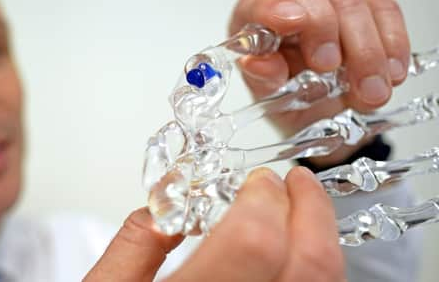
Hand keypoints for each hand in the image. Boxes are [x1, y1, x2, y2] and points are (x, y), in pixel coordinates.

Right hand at [84, 167, 344, 281]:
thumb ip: (134, 244)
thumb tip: (171, 203)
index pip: (254, 242)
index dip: (264, 200)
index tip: (259, 182)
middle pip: (307, 269)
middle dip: (311, 213)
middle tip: (297, 184)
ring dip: (319, 246)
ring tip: (300, 218)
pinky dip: (312, 279)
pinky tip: (293, 264)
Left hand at [229, 0, 409, 165]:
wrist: (326, 117)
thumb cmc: (291, 101)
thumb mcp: (272, 101)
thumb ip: (263, 80)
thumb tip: (257, 63)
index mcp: (254, 21)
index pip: (257, 0)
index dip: (272, 6)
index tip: (290, 22)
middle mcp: (292, 1)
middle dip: (321, 25)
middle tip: (327, 65)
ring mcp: (332, 0)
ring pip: (350, 2)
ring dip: (363, 51)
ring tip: (368, 92)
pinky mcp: (369, 7)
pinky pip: (385, 12)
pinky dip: (391, 44)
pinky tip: (390, 73)